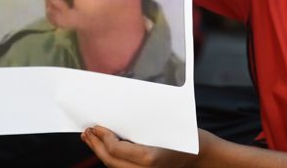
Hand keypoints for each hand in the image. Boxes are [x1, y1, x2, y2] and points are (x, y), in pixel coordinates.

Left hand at [81, 126, 196, 167]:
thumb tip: (114, 123)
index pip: (116, 150)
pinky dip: (111, 159)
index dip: (103, 138)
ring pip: (114, 167)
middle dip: (96, 146)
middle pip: (111, 161)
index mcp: (149, 158)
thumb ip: (138, 129)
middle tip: (87, 133)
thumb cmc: (185, 137)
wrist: (200, 155)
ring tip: (91, 139)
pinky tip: (105, 149)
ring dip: (100, 153)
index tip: (96, 126)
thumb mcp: (163, 127)